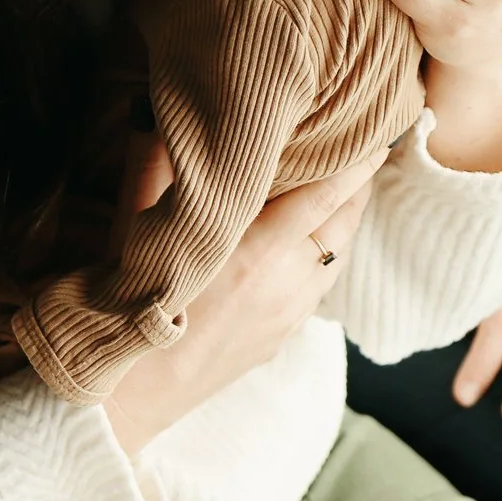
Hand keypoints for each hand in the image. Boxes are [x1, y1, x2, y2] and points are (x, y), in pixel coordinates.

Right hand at [101, 142, 385, 455]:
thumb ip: (151, 159)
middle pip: (344, 226)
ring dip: (342, 223)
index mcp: (256, 250)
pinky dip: (324, 255)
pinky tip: (308, 241)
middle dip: (357, 187)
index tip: (376, 134)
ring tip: (343, 189)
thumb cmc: (125, 304)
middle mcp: (285, 284)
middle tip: (365, 149)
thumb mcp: (132, 226)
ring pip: (336, 258)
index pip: (326, 196)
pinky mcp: (282, 338)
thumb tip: (155, 104)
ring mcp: (288, 316)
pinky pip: (318, 286)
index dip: (356, 163)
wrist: (125, 395)